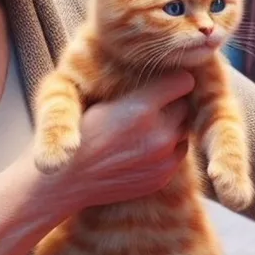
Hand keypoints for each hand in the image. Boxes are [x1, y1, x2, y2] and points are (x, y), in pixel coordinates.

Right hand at [34, 71, 194, 215]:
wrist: (68, 180)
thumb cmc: (80, 135)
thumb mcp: (102, 101)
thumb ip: (136, 90)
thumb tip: (160, 75)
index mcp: (142, 108)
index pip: (183, 82)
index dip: (175, 78)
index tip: (169, 79)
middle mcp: (159, 133)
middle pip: (186, 106)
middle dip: (173, 102)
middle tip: (155, 103)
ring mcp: (163, 159)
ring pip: (184, 130)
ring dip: (172, 125)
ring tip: (148, 127)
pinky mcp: (163, 177)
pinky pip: (178, 153)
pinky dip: (168, 148)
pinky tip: (145, 147)